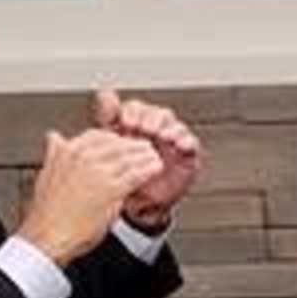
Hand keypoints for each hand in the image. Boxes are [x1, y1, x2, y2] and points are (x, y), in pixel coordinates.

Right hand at [18, 128, 166, 264]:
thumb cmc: (47, 213)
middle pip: (118, 143)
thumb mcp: (46, 174)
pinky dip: (148, 170)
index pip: (100, 135)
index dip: (116, 140)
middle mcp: (83, 157)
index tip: (124, 144)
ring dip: (145, 156)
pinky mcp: (111, 190)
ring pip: (129, 156)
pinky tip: (155, 170)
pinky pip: (136, 174)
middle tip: (145, 149)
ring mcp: (97, 172)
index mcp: (68, 151)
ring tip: (154, 158)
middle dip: (134, 146)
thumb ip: (55, 153)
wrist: (47, 237)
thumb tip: (54, 137)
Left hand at [93, 86, 202, 227]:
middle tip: (145, 128)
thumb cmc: (125, 175)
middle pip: (157, 113)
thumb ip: (107, 120)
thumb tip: (105, 93)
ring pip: (174, 125)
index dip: (132, 112)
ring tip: (162, 135)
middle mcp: (155, 130)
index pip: (136, 109)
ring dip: (169, 128)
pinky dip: (187, 140)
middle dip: (151, 118)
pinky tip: (179, 144)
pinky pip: (192, 143)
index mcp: (135, 126)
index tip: (125, 121)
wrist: (139, 204)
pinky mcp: (187, 155)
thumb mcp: (111, 150)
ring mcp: (172, 142)